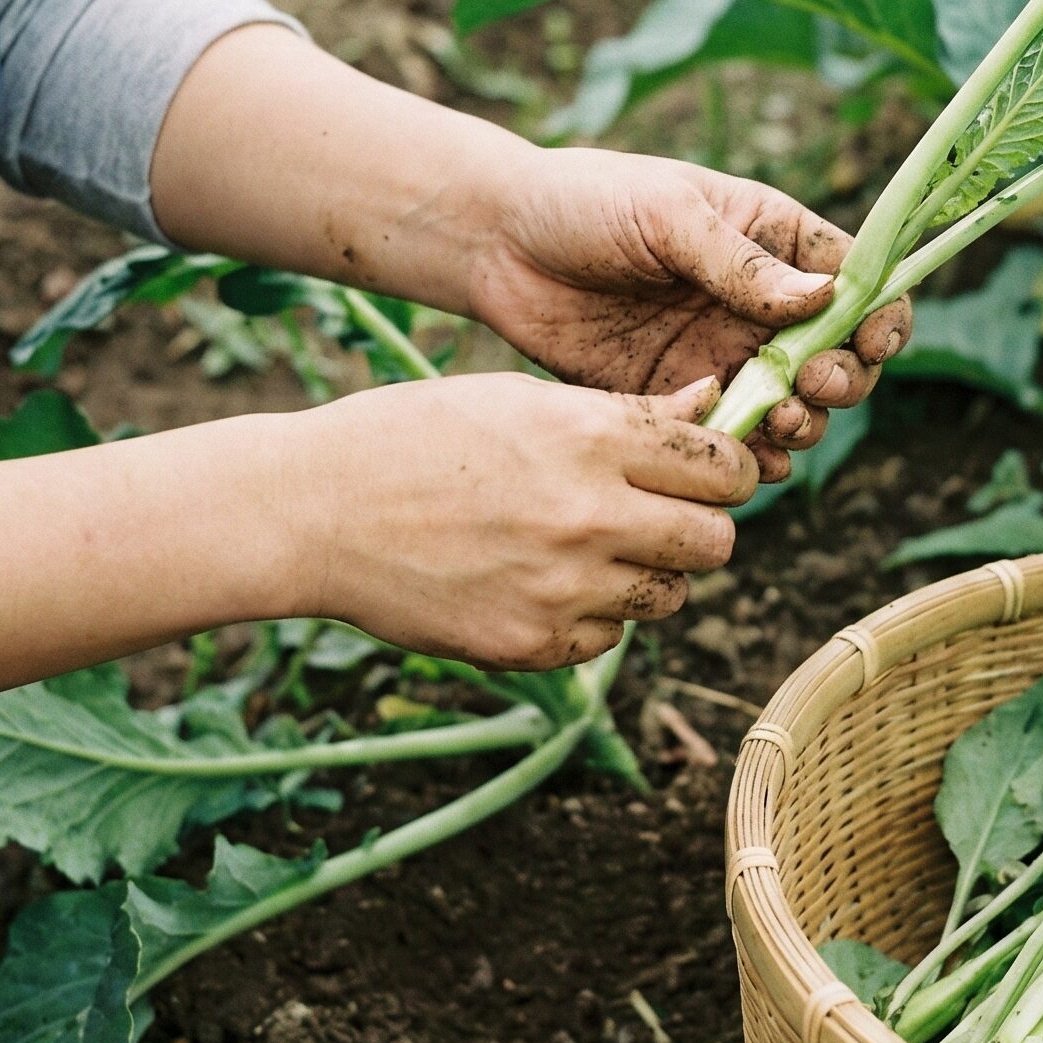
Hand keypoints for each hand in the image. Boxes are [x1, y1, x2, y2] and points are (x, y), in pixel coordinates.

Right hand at [287, 372, 755, 670]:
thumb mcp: (522, 399)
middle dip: (700, 528)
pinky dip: (592, 616)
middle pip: (716, 542)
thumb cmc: (417, 437)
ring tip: (591, 547)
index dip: (726, 470)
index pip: (723, 468)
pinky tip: (543, 581)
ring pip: (670, 596)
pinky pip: (608, 638)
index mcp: (591, 437)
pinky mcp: (533, 644)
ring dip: (648, 574)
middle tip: (661, 517)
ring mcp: (563, 588)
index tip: (710, 473)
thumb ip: (626, 413)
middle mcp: (589, 516)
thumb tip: (714, 402)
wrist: (316, 512)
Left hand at [468, 149, 912, 478]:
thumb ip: (740, 262)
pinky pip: (730, 438)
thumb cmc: (584, 201)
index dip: (879, 315)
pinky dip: (749, 456)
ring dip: (802, 423)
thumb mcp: (667, 213)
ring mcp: (721, 354)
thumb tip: (825, 297)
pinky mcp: (677, 399)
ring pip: (792, 406)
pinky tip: (747, 459)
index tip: (870, 341)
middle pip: (838, 356)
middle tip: (811, 385)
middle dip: (842, 379)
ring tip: (778, 422)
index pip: (858, 281)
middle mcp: (758, 304)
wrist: (496, 244)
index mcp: (773, 240)